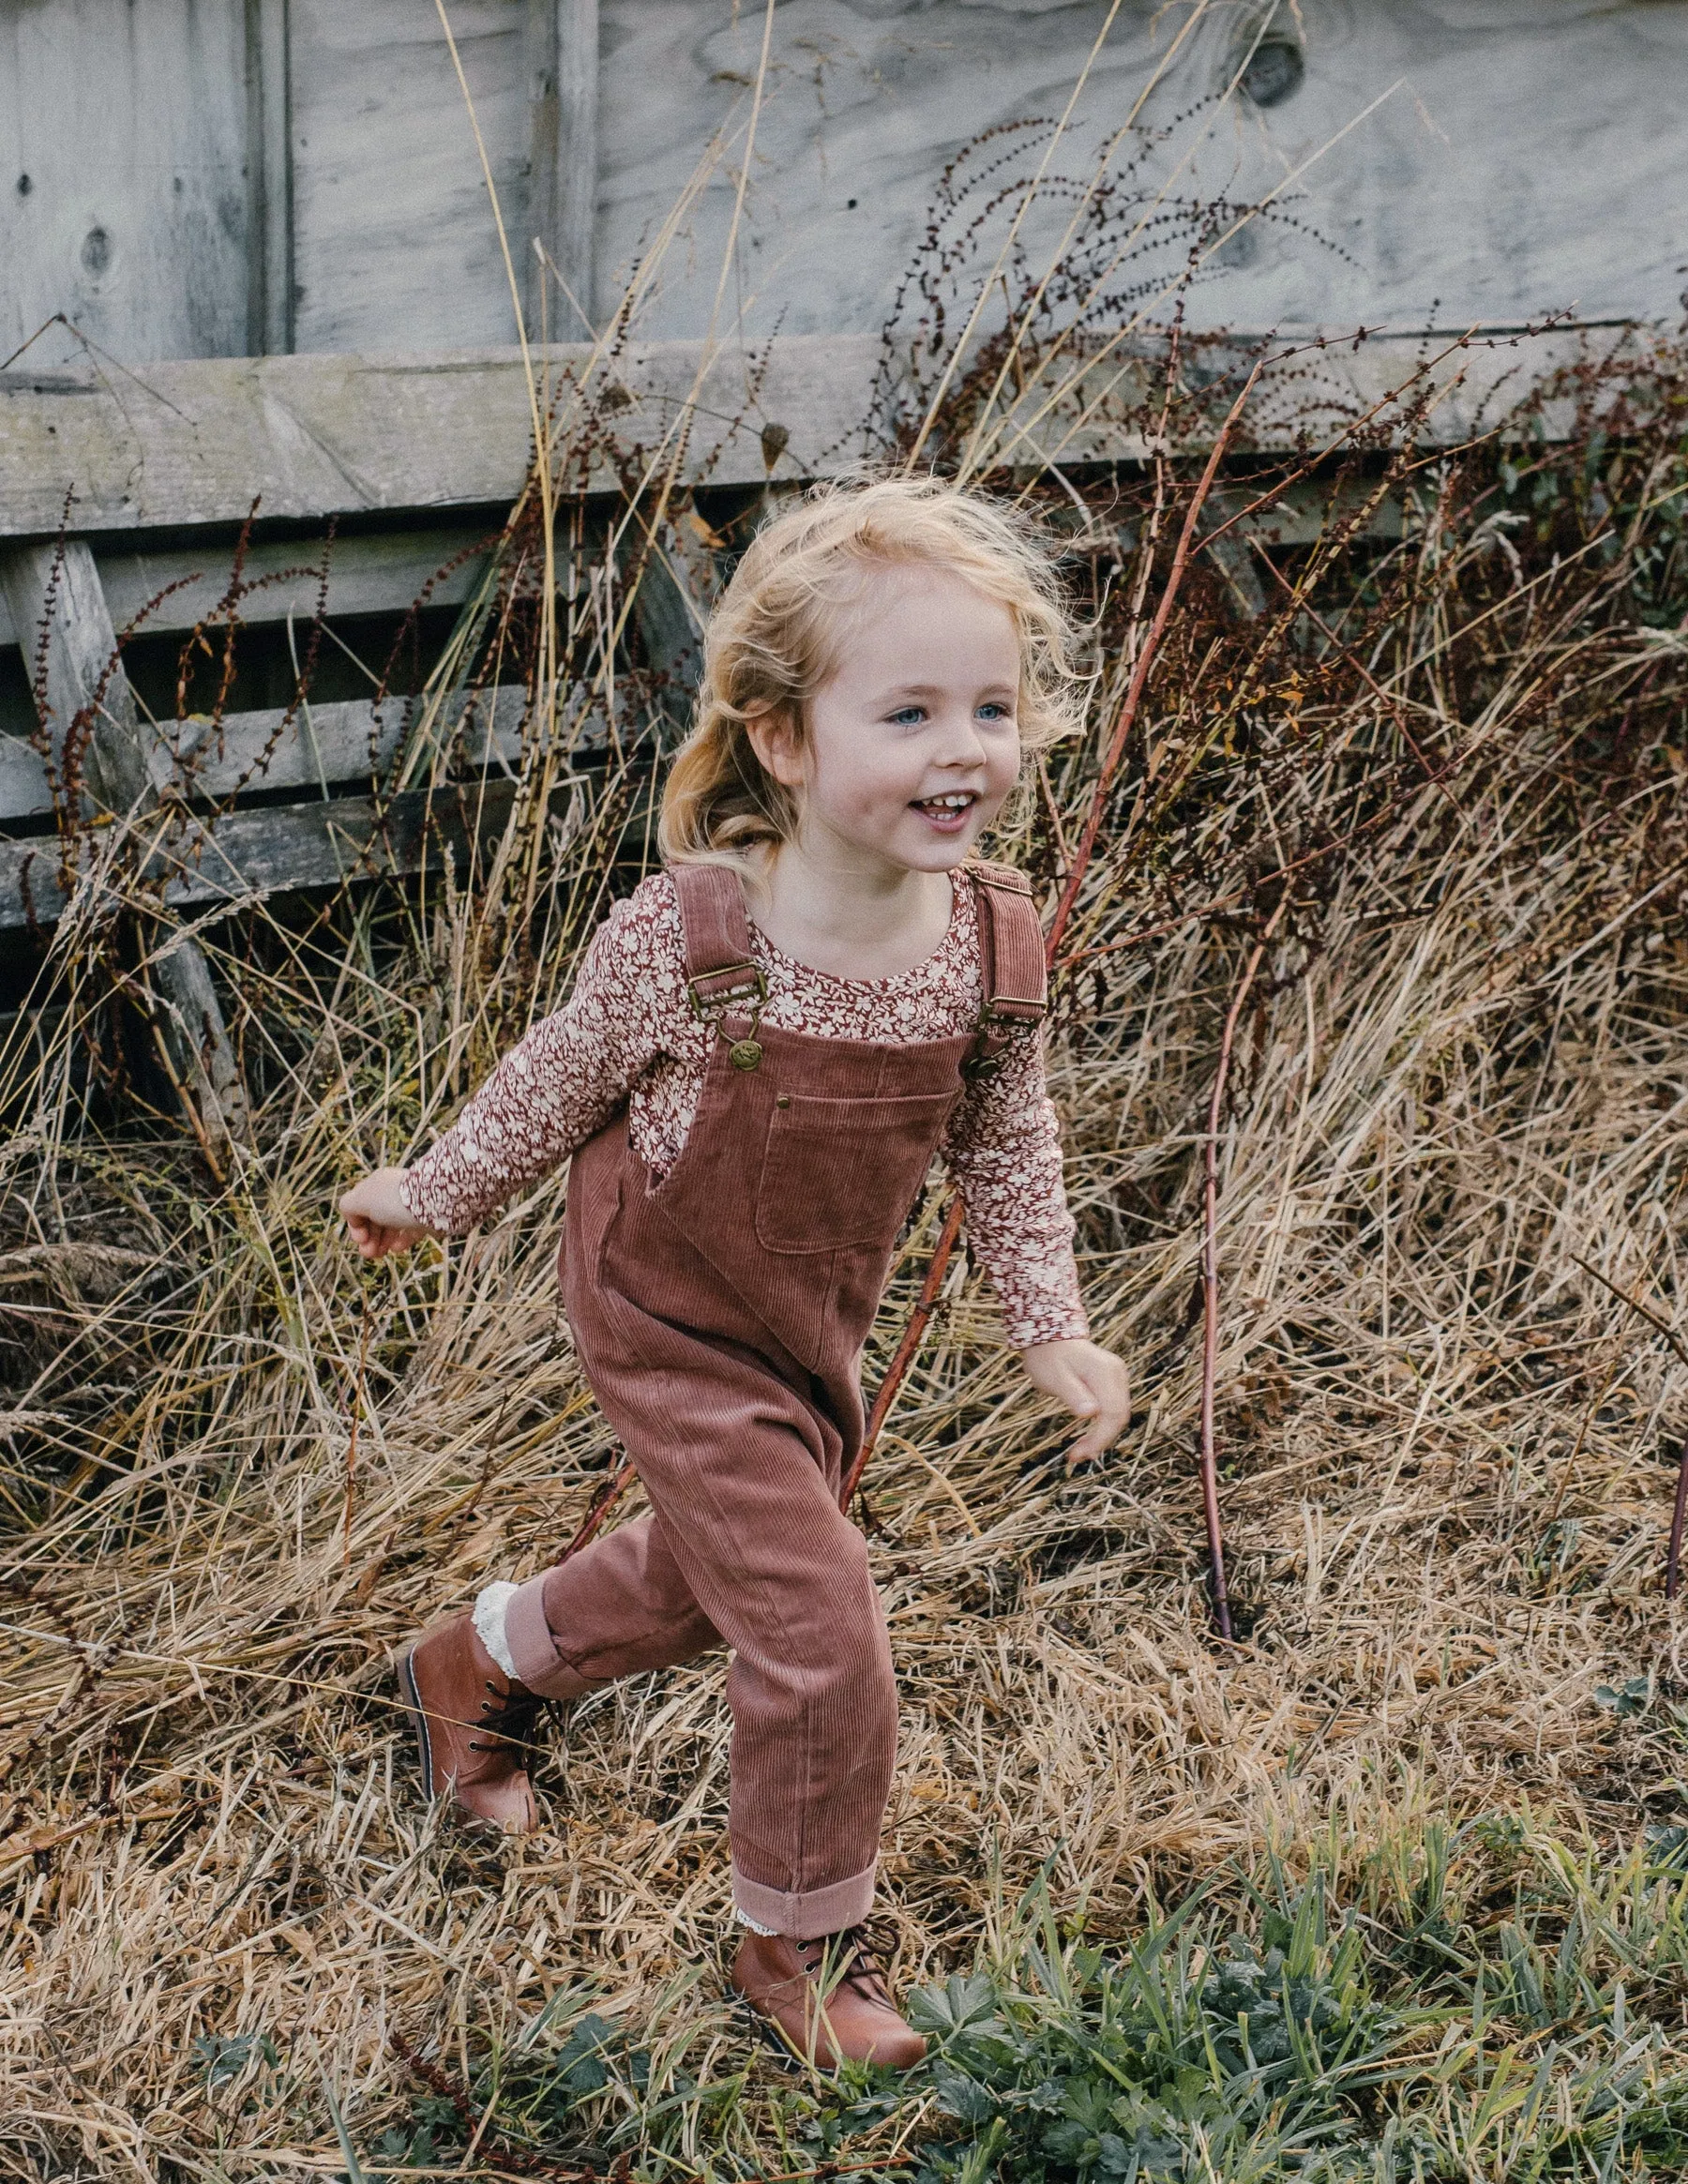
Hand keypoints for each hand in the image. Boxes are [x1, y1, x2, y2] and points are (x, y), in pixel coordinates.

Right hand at [340, 1166, 432, 1260]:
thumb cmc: (395, 1200)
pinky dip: (402, 1240)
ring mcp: (411, 1205)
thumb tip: (352, 1216)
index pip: (359, 1206)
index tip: (361, 1239)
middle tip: (368, 1254)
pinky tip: (397, 1249)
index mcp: (376, 1184)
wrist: (436, 1202)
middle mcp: (393, 1192)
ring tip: (380, 1254)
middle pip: (375, 1217)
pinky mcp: (427, 1217)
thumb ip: (349, 1206)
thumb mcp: (362, 1200)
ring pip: (392, 1225)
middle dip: (369, 1237)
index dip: (356, 1225)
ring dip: (382, 1241)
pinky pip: (411, 1230)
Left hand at [1019, 1338, 1129, 1466]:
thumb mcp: (1054, 1377)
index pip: (1113, 1413)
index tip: (1080, 1453)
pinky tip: (1087, 1438)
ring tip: (1079, 1452)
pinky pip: (1112, 1409)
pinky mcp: (1112, 1383)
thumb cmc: (1047, 1357)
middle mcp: (1117, 1374)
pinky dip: (1101, 1426)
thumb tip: (1091, 1413)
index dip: (1100, 1437)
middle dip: (1100, 1440)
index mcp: (1105, 1372)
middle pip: (1119, 1417)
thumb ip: (1073, 1394)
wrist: (1049, 1336)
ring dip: (1101, 1436)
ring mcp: (1117, 1377)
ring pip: (1117, 1415)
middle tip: (1076, 1457)